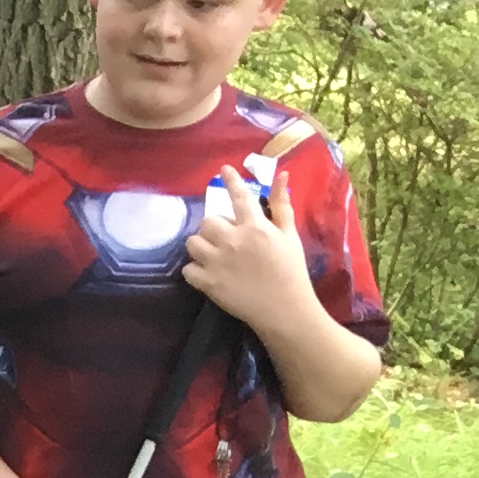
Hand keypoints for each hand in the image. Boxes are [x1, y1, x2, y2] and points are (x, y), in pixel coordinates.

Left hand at [178, 167, 317, 330]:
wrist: (285, 308)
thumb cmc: (291, 270)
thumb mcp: (290, 235)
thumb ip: (282, 205)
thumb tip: (283, 175)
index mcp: (255, 227)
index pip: (239, 196)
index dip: (230, 180)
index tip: (223, 169)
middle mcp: (233, 240)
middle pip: (208, 221)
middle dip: (214, 227)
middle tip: (225, 238)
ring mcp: (218, 262)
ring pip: (192, 242)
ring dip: (200, 246)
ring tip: (213, 254)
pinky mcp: (208, 283)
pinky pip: (187, 269)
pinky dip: (194, 270)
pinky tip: (207, 273)